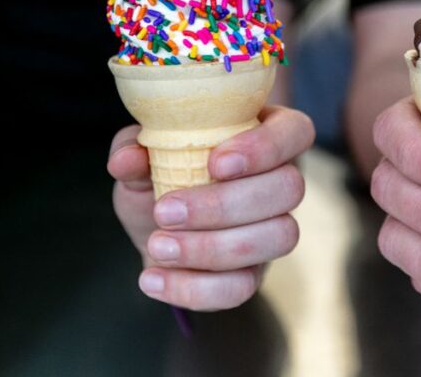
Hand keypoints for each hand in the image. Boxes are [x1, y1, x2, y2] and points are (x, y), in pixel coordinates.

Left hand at [108, 105, 313, 311]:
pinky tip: (153, 278)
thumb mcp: (143, 155)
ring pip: (278, 238)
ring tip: (158, 246)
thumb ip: (133, 148)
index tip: (215, 163)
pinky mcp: (255, 273)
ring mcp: (275, 229)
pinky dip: (194, 288)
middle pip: (289, 188)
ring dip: (212, 247)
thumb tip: (125, 160)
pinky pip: (243, 287)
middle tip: (164, 211)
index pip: (295, 132)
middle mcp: (283, 180)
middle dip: (225, 204)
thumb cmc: (160, 175)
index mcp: (266, 135)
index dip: (265, 148)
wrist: (155, 228)